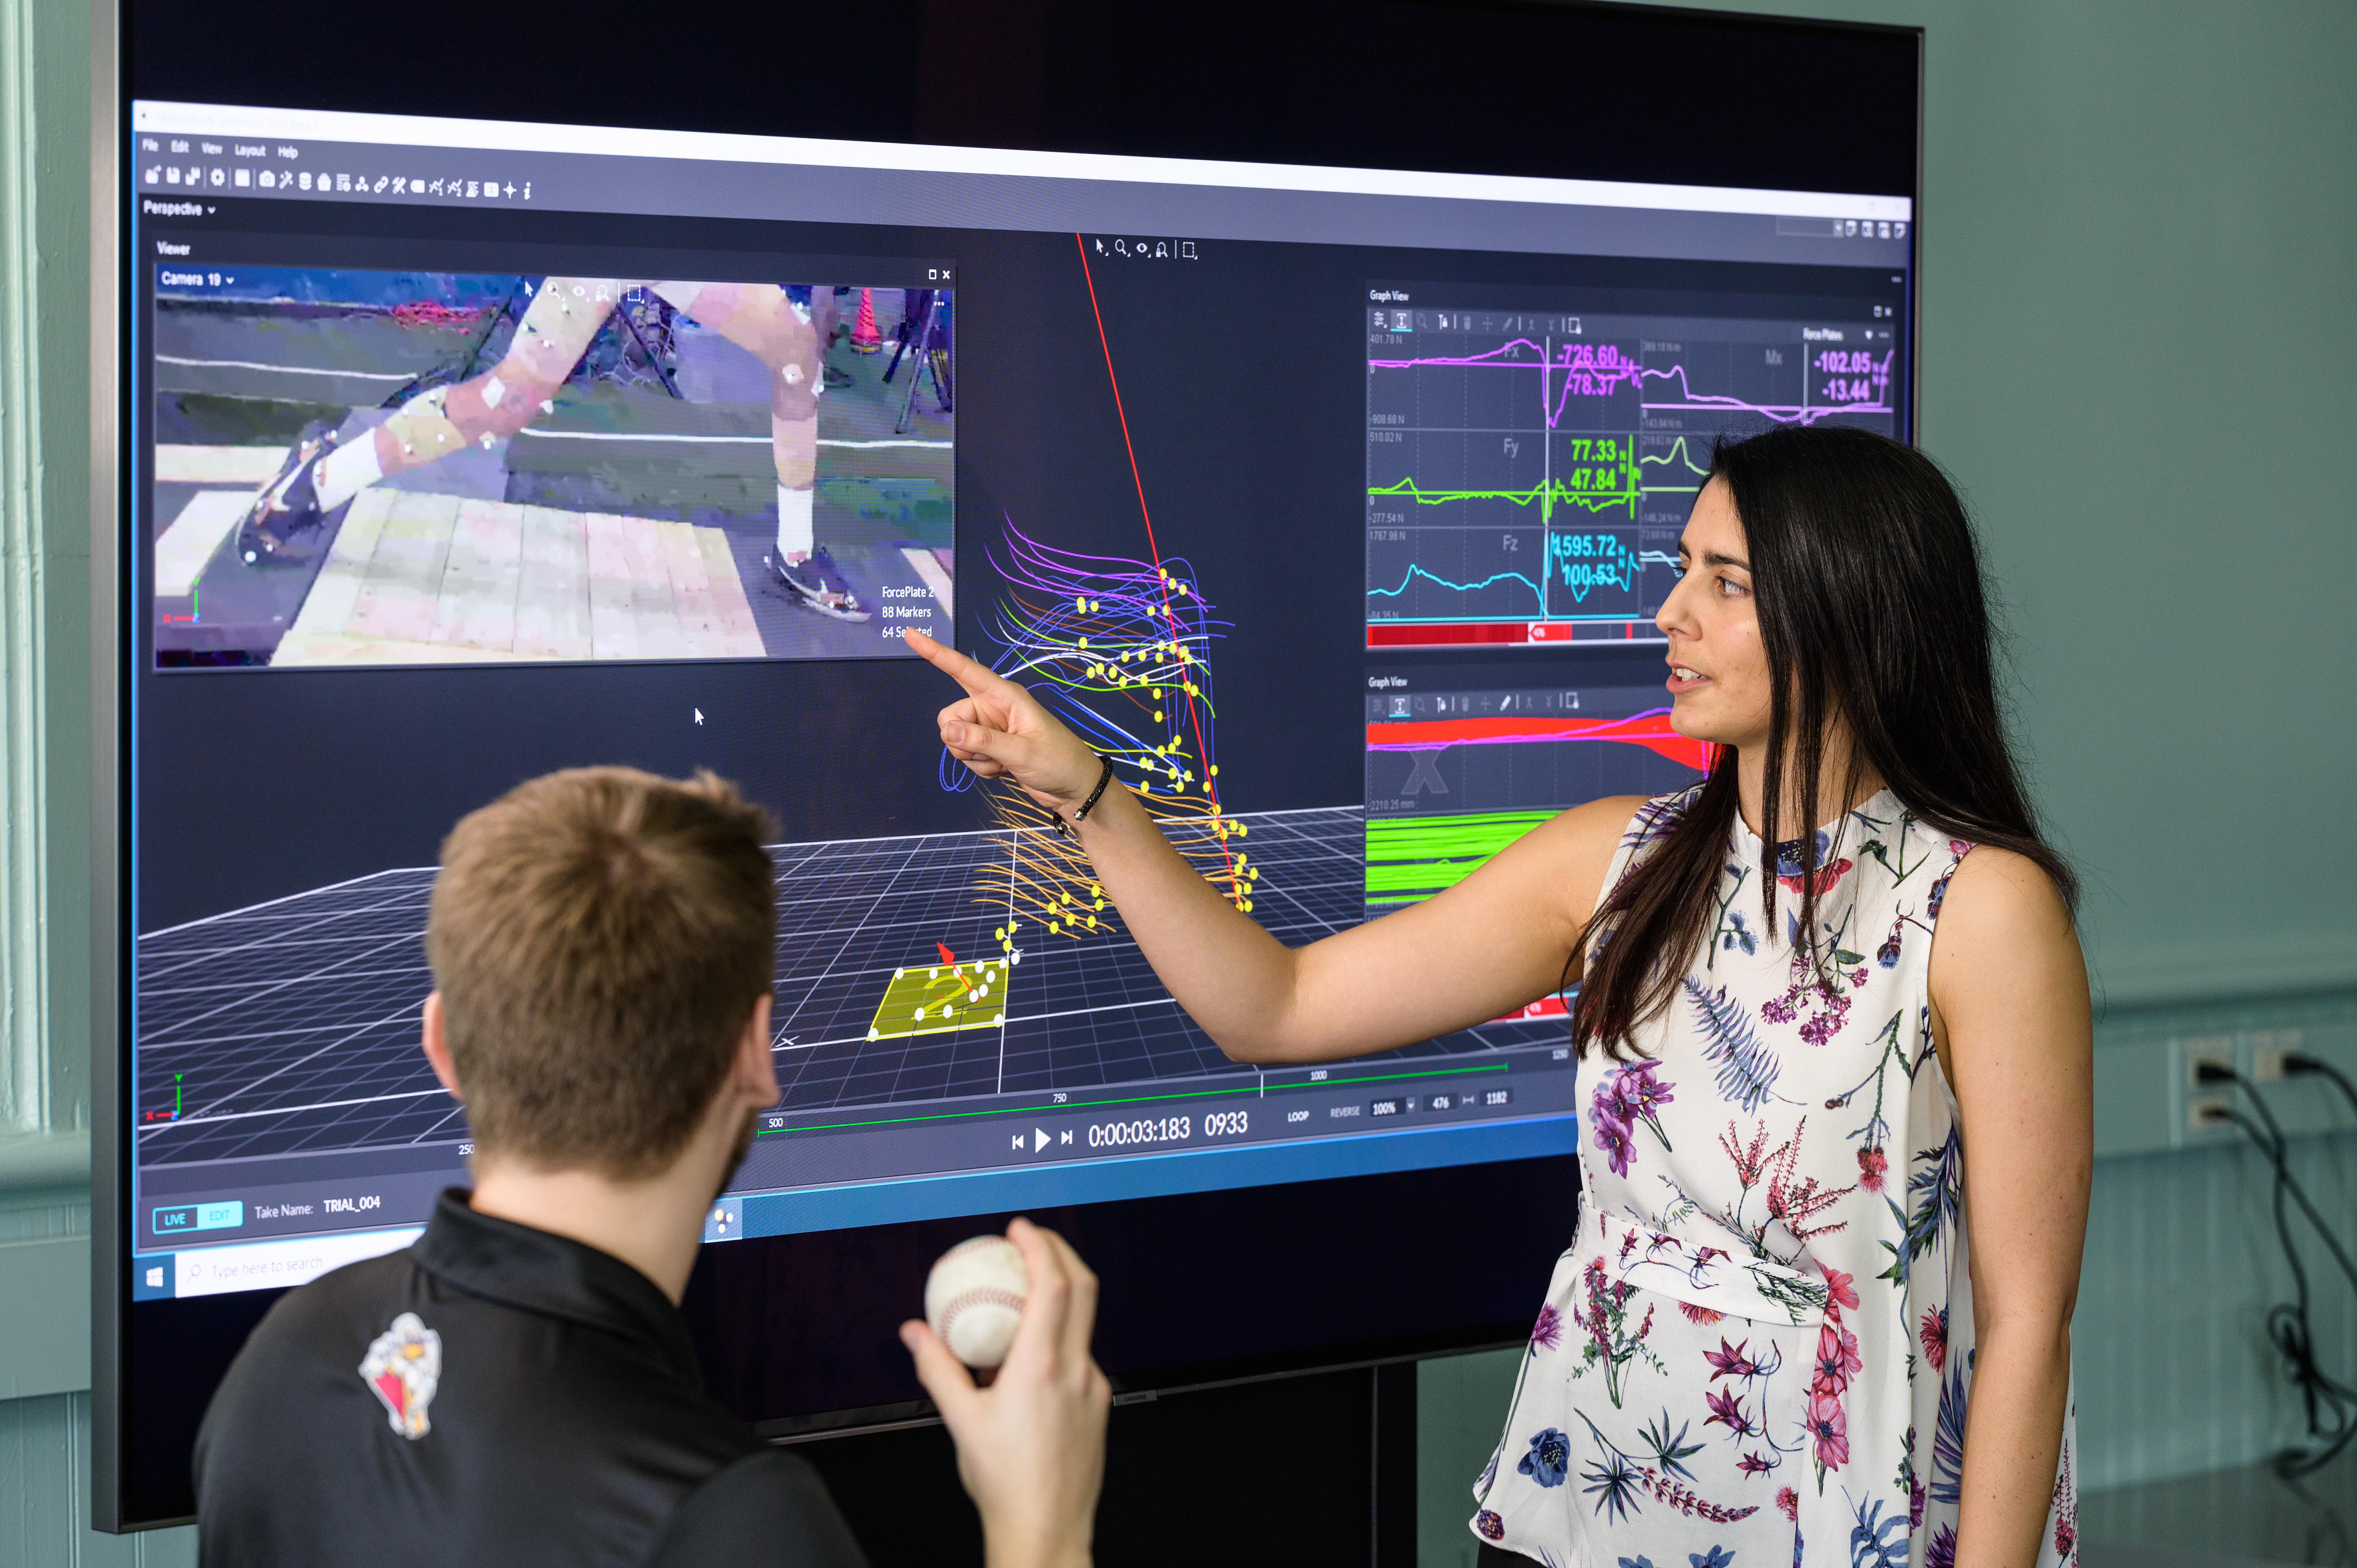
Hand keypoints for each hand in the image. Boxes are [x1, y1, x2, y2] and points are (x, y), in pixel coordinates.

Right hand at [902, 1218, 1109, 1567]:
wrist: (1047, 1530)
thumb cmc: (1003, 1482)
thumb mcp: (960, 1420)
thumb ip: (937, 1368)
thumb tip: (915, 1332)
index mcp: (1042, 1366)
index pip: (1053, 1284)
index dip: (1039, 1246)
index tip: (1019, 1228)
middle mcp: (1077, 1369)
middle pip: (1084, 1288)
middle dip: (1060, 1252)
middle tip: (1031, 1239)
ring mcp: (1095, 1386)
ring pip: (1086, 1322)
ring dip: (1063, 1294)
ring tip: (1028, 1291)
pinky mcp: (1101, 1404)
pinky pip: (1083, 1355)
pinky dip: (1063, 1335)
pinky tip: (1034, 1352)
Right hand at [903, 629, 1103, 812]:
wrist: (1074, 788)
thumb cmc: (1059, 762)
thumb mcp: (1022, 752)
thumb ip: (983, 741)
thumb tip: (947, 731)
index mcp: (1005, 695)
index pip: (963, 670)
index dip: (936, 653)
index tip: (911, 635)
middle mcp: (993, 707)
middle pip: (950, 717)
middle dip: (961, 741)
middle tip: (990, 754)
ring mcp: (990, 728)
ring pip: (955, 740)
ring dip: (974, 759)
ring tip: (1004, 763)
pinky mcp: (990, 748)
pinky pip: (966, 756)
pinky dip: (981, 768)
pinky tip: (1004, 771)